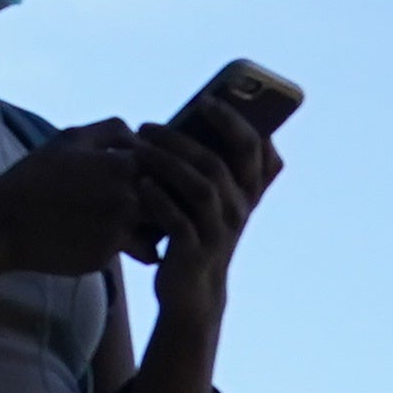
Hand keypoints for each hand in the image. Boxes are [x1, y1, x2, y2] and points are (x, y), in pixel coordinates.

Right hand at [0, 122, 160, 277]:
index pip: (170, 165)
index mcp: (122, 163)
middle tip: (165, 205)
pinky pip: (143, 252)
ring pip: (163, 228)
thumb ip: (111, 131)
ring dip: (160, 228)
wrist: (3, 223)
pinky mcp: (109, 254)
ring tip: (151, 228)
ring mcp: (120, 227)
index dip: (170, 171)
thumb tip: (140, 137)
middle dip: (171, 202)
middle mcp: (128, 195)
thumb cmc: (35, 177)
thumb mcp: (69, 139)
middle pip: (173, 198)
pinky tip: (129, 246)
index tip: (164, 177)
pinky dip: (139, 250)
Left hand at [132, 101, 281, 303]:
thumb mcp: (213, 200)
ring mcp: (219, 231)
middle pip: (218, 163)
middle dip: (181, 139)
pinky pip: (179, 220)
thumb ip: (213, 165)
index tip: (207, 100)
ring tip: (137, 149)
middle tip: (147, 126)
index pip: (255, 147)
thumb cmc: (196, 233)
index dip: (234, 121)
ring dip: (166, 164)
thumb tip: (191, 119)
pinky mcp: (195, 252)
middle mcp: (240, 208)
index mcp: (247, 191)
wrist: (192, 291)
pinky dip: (159, 200)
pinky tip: (140, 185)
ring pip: (200, 187)